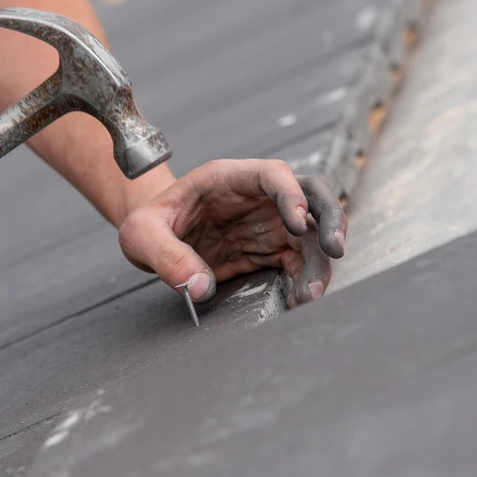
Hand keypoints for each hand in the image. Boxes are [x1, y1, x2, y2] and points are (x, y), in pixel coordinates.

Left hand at [118, 159, 346, 307]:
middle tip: (334, 251)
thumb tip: (199, 288)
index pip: (273, 174)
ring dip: (321, 262)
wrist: (150, 238)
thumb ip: (167, 257)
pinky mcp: (269, 251)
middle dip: (331, 219)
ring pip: (313, 234)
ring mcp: (268, 223)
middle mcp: (258, 197)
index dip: (292, 194)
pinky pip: (298, 264)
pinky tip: (298, 301)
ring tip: (311, 295)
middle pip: (312, 196)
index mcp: (229, 178)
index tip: (298, 224)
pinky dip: (304, 282)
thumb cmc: (147, 224)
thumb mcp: (142, 235)